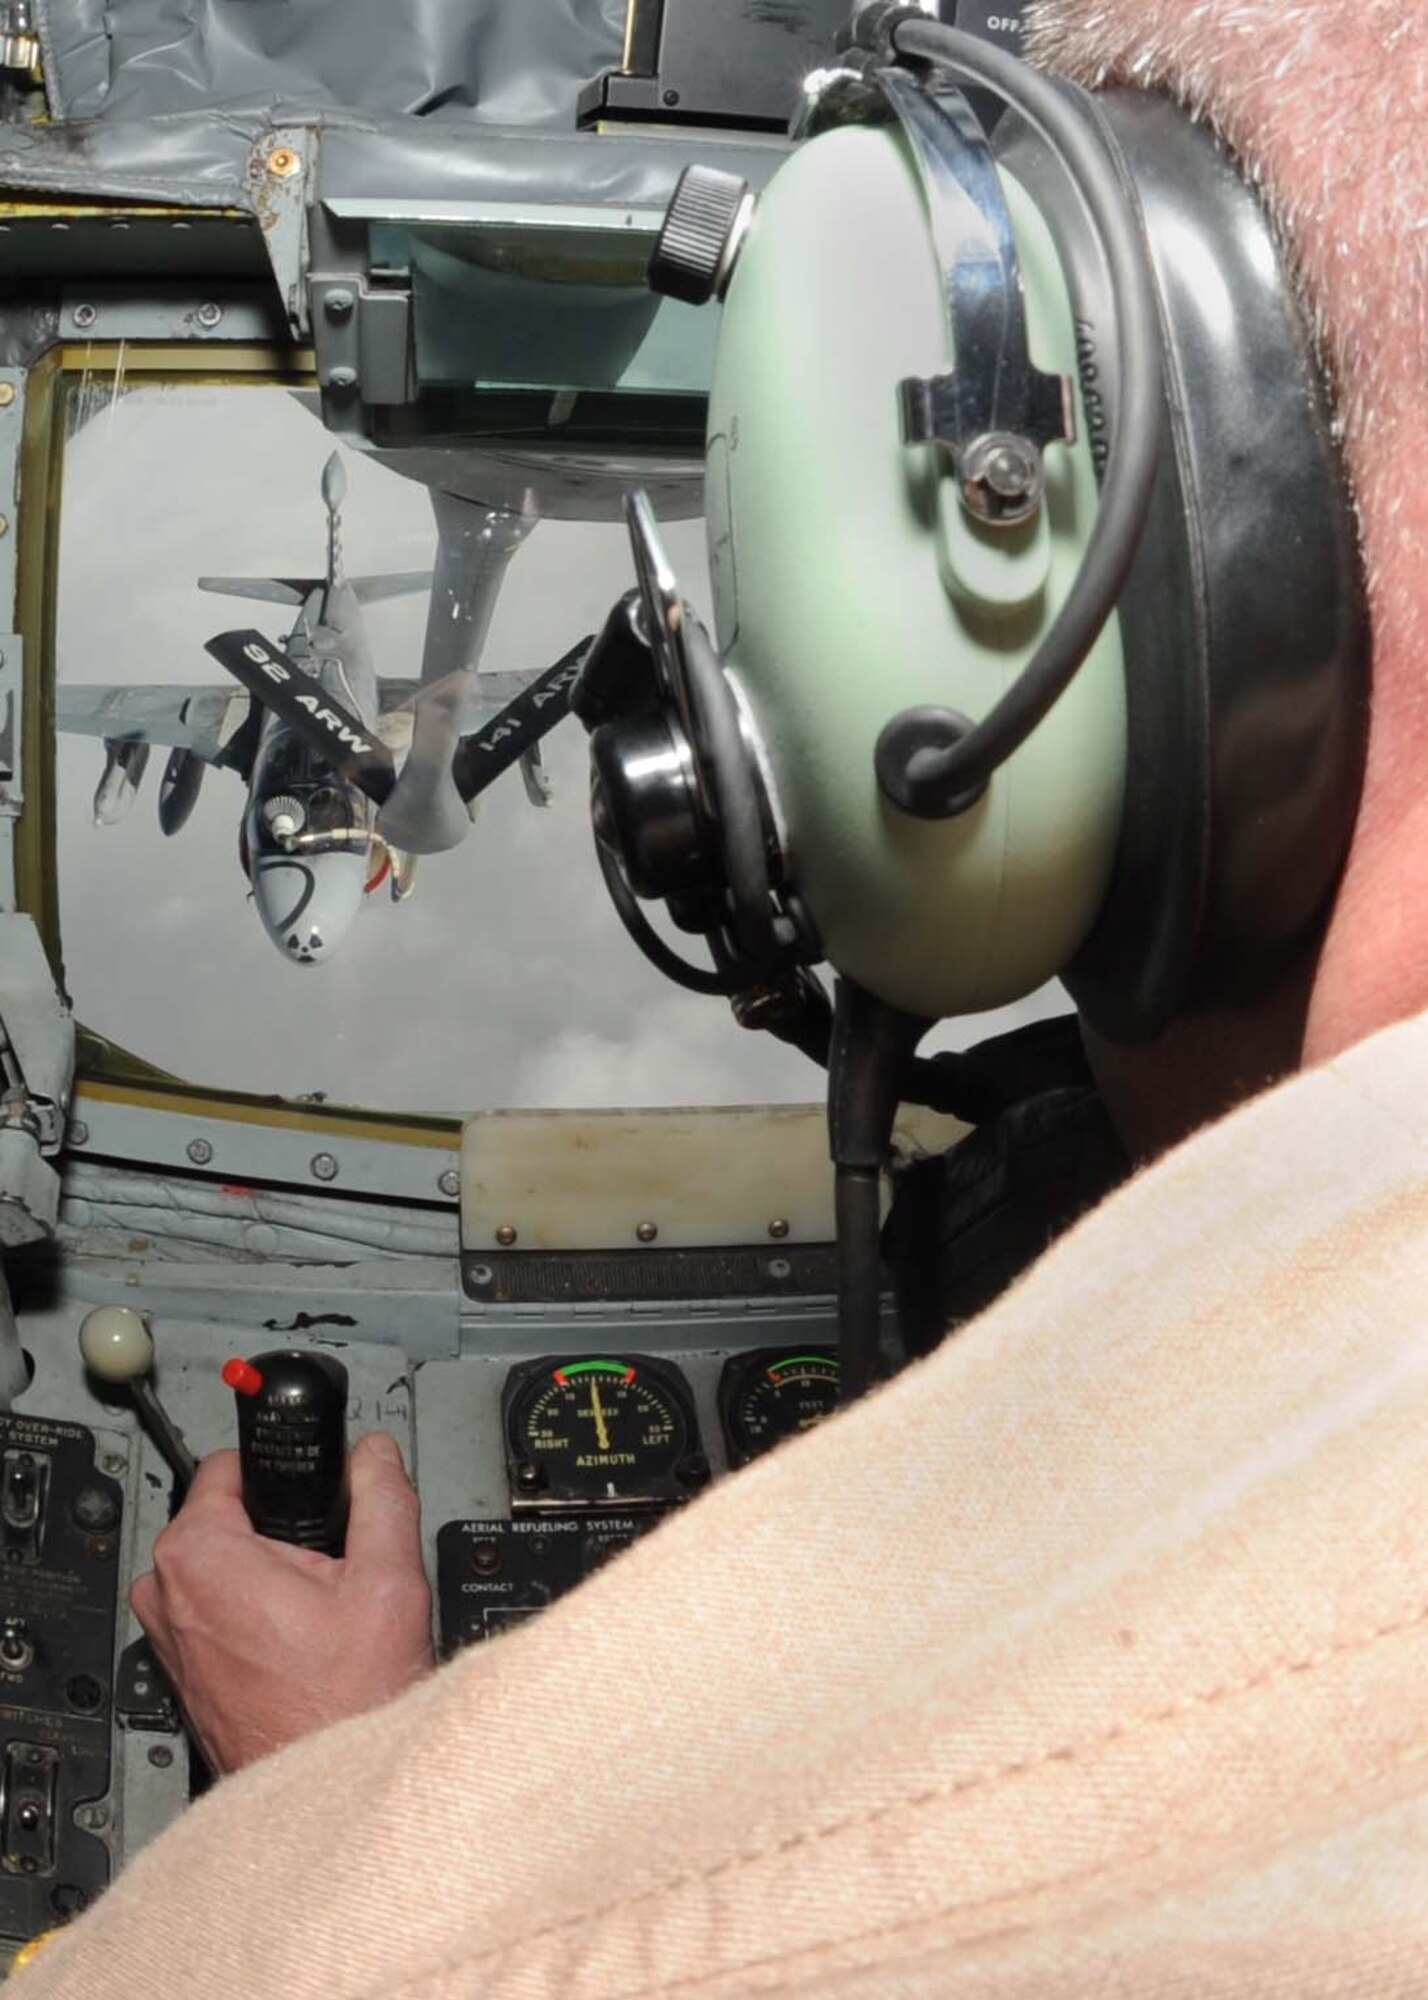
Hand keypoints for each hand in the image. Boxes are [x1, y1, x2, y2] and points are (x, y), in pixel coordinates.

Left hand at [131, 1432, 434, 1774]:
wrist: (327, 1793)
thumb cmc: (345, 1705)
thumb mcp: (389, 1581)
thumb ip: (383, 1498)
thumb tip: (375, 1455)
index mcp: (198, 1554)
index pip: (227, 1465)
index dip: (283, 1475)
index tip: (315, 1495)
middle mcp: (166, 1594)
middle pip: (225, 1518)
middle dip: (277, 1531)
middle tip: (329, 1570)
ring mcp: (168, 1637)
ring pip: (221, 1566)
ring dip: (266, 1574)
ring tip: (318, 1613)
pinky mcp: (180, 1670)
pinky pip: (215, 1611)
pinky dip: (253, 1614)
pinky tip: (299, 1643)